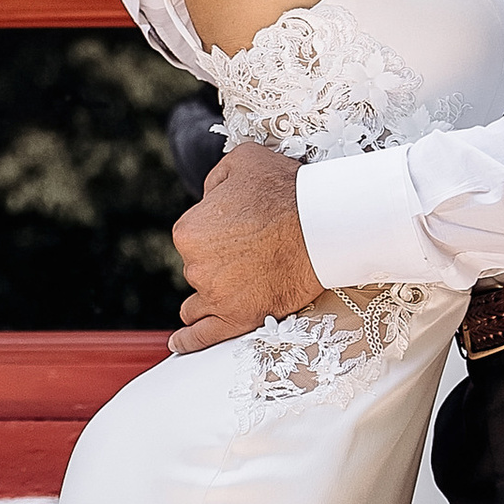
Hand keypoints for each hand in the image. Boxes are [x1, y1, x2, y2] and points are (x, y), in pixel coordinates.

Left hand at [169, 143, 322, 353]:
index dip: (219, 230)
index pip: (194, 236)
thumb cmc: (286, 188)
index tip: (245, 227)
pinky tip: (179, 343)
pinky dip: (188, 341)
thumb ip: (214, 181)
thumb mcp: (241, 159)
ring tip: (231, 288)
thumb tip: (210, 199)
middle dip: (218, 261)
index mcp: (188, 230)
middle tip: (255, 249)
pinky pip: (203, 336)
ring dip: (208, 296)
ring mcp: (215, 296)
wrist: (323, 224)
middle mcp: (194, 266)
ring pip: (198, 301)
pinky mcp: (239, 318)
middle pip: (198, 268)